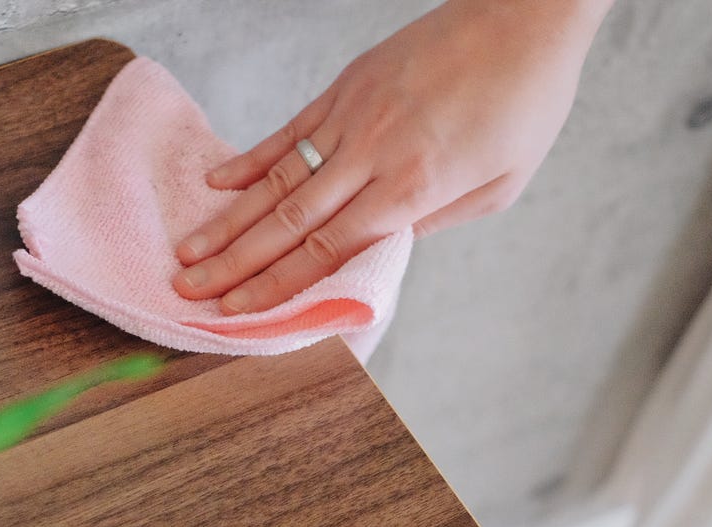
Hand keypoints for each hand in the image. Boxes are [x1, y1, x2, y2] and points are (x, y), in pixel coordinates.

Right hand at [172, 0, 610, 314]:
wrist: (522, 16)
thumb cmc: (524, 103)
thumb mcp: (499, 184)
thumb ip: (436, 219)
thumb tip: (383, 244)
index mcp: (411, 189)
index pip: (326, 251)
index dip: (277, 286)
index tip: (237, 311)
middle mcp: (371, 157)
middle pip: (287, 224)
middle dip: (235, 265)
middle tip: (188, 291)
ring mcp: (351, 119)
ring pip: (276, 182)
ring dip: (227, 222)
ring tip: (187, 253)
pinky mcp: (344, 87)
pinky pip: (288, 133)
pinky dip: (249, 161)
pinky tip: (217, 186)